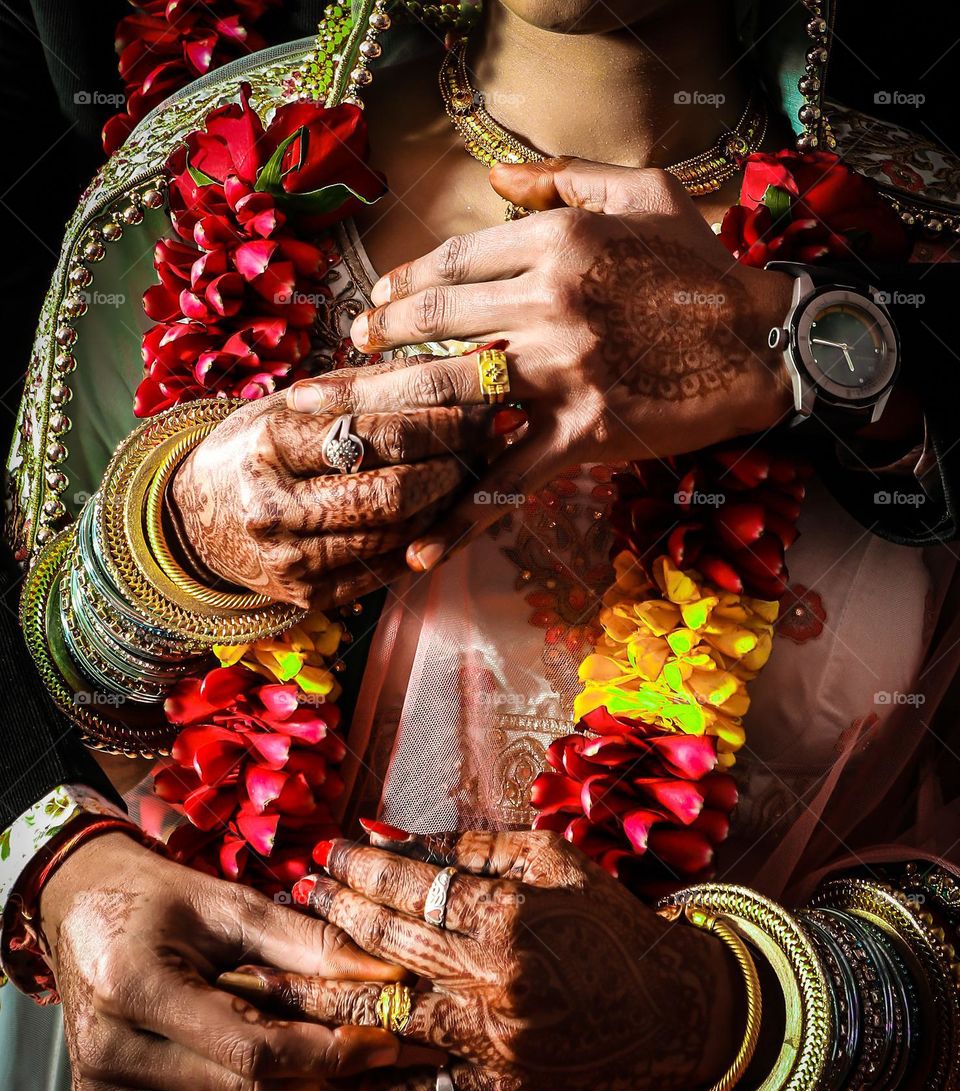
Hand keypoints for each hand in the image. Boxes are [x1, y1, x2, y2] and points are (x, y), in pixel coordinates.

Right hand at [39, 832, 403, 1090]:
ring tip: (255, 1037)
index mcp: (137, 987)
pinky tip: (220, 1057)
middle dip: (303, 1068)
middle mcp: (109, 1051)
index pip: (253, 1052)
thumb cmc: (160, 898)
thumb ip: (309, 944)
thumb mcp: (234, 905)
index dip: (327, 1052)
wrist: (77, 904)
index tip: (381, 1040)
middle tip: (321, 1029)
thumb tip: (385, 978)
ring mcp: (98, 1090)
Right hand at [171, 382, 516, 606]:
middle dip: (456, 464)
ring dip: (448, 503)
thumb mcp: (292, 405)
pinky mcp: (306, 597)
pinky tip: (444, 512)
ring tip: (479, 469)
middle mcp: (274, 505)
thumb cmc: (256, 448)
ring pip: (397, 534)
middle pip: (394, 490)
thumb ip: (365, 389)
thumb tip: (455, 364)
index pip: (379, 432)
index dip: (446, 419)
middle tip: (497, 437)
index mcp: (269, 442)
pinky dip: (422, 539)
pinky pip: (385, 569)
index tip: (492, 400)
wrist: (196, 519)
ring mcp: (289, 559)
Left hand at [231, 828, 739, 1090]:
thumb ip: (470, 846)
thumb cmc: (607, 922)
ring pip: (383, 1020)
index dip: (360, 866)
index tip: (327, 852)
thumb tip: (388, 835)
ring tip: (269, 975)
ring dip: (319, 997)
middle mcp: (497, 983)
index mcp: (512, 916)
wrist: (670, 1011)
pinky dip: (371, 1070)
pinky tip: (325, 1055)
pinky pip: (418, 1083)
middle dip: (331, 914)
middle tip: (297, 892)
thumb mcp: (551, 860)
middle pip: (386, 948)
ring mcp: (494, 1045)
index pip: (412, 886)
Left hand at [284, 158, 793, 572]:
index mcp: (558, 239)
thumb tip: (495, 175)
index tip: (380, 298)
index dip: (406, 280)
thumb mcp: (645, 191)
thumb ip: (566, 174)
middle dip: (384, 337)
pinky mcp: (582, 431)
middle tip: (355, 351)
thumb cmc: (706, 267)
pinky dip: (462, 515)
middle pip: (438, 319)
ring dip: (398, 410)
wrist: (766, 341)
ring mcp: (562, 369)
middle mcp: (549, 299)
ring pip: (456, 391)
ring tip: (361, 424)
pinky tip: (419, 547)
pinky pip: (508, 475)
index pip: (456, 260)